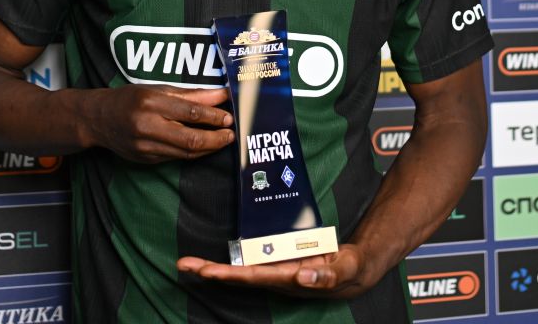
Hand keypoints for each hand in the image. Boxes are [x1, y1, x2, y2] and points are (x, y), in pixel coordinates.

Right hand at [84, 85, 233, 162]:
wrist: (98, 119)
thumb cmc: (130, 98)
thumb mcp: (158, 89)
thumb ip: (191, 94)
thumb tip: (221, 95)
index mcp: (150, 102)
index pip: (190, 112)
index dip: (214, 117)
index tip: (229, 117)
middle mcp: (146, 125)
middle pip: (190, 139)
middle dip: (216, 139)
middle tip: (231, 134)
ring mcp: (145, 146)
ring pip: (185, 153)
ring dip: (208, 148)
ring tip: (222, 140)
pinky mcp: (145, 159)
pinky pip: (175, 158)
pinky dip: (193, 153)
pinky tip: (204, 147)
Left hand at [176, 243, 372, 298]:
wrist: (353, 271)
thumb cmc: (348, 269)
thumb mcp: (344, 270)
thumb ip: (326, 276)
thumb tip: (301, 276)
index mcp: (290, 279)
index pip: (254, 277)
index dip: (230, 275)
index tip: (207, 272)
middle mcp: (277, 277)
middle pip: (239, 275)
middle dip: (211, 271)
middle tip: (184, 265)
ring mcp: (276, 270)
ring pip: (240, 269)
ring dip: (214, 267)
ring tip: (188, 263)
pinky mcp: (278, 261)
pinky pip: (251, 261)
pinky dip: (231, 260)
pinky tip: (214, 259)